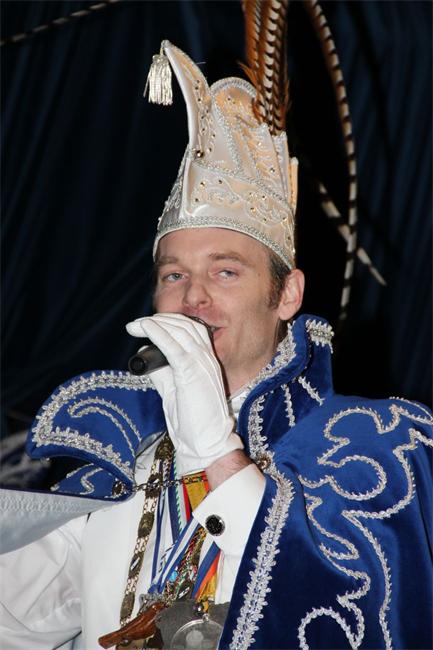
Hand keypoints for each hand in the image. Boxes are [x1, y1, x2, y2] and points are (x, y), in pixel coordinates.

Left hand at [126, 313, 242, 474]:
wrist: (206, 442)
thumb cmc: (192, 420)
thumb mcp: (172, 389)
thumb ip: (161, 370)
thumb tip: (143, 353)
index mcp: (206, 360)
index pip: (191, 329)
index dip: (168, 322)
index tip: (146, 324)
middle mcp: (207, 358)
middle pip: (185, 325)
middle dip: (159, 320)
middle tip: (135, 324)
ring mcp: (203, 365)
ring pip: (181, 332)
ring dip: (156, 324)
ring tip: (136, 325)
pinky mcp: (194, 374)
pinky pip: (176, 348)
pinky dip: (160, 335)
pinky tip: (147, 328)